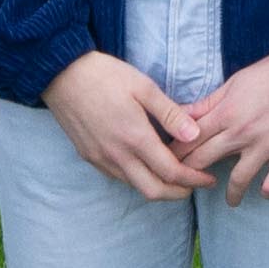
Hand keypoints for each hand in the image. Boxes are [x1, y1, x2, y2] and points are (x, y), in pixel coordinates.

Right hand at [42, 49, 205, 202]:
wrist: (60, 74)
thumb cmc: (105, 75)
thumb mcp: (143, 87)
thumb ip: (170, 113)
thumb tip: (195, 134)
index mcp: (135, 137)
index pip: (171, 172)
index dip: (194, 179)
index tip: (208, 177)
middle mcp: (117, 155)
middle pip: (154, 191)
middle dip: (179, 193)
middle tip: (195, 184)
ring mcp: (101, 159)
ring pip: (135, 186)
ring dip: (158, 187)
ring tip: (175, 175)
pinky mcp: (89, 156)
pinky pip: (118, 177)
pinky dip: (138, 178)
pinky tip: (146, 165)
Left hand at [178, 53, 268, 199]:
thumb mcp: (235, 83)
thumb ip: (208, 103)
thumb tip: (181, 114)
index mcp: (226, 114)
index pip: (190, 140)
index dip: (175, 154)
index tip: (168, 163)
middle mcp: (241, 133)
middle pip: (205, 161)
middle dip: (190, 175)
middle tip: (188, 186)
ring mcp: (266, 146)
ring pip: (239, 180)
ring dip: (232, 194)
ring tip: (231, 200)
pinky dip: (267, 191)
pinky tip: (264, 191)